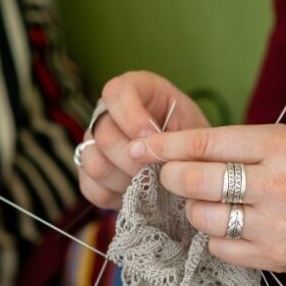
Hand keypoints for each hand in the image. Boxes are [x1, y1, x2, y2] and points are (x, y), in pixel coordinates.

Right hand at [78, 72, 209, 208]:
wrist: (193, 167)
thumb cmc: (195, 142)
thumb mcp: (196, 130)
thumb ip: (176, 135)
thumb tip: (150, 149)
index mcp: (134, 90)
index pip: (115, 93)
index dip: (132, 117)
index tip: (154, 137)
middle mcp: (108, 112)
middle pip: (103, 134)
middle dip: (134, 159)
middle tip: (158, 171)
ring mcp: (94, 142)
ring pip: (94, 162)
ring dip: (125, 179)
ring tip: (150, 183)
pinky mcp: (89, 172)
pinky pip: (90, 188)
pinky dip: (114, 196)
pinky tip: (136, 193)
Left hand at [128, 124, 285, 285]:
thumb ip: (244, 143)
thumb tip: (183, 148)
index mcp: (280, 146)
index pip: (205, 143)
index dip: (164, 145)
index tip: (139, 147)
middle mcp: (275, 185)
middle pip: (193, 181)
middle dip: (172, 178)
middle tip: (173, 177)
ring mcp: (273, 225)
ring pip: (201, 217)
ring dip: (196, 209)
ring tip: (215, 202)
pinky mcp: (271, 258)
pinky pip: (218, 246)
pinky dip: (217, 236)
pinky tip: (236, 226)